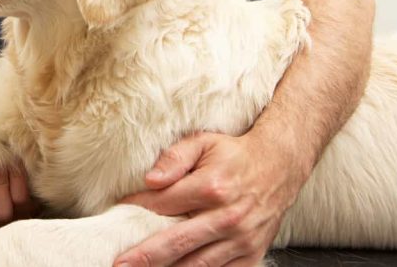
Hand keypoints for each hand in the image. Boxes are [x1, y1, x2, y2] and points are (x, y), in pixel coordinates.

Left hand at [114, 131, 309, 266]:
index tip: (117, 213)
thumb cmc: (234, 154)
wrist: (279, 166)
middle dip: (146, 256)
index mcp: (211, 188)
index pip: (162, 204)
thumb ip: (174, 158)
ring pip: (197, 265)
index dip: (136, 209)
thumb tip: (150, 180)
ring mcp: (241, 240)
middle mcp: (227, 218)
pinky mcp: (252, 255)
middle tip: (121, 264)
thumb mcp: (202, 142)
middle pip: (177, 242)